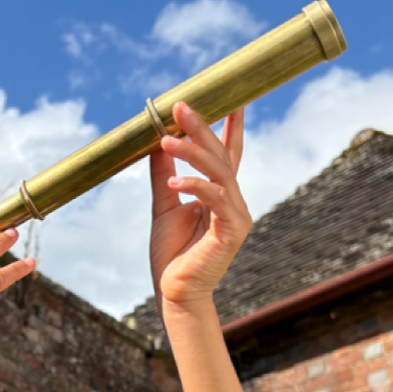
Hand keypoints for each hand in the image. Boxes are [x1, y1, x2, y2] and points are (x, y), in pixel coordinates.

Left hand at [148, 100, 251, 307]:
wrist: (174, 293)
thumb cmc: (171, 254)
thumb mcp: (163, 205)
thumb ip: (164, 175)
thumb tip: (156, 142)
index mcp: (220, 195)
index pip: (228, 153)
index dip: (231, 126)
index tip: (233, 97)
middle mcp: (233, 201)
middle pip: (221, 155)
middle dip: (202, 128)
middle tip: (181, 105)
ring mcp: (236, 215)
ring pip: (219, 172)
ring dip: (192, 153)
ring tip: (167, 140)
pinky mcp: (232, 231)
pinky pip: (216, 199)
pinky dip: (196, 187)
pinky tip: (175, 183)